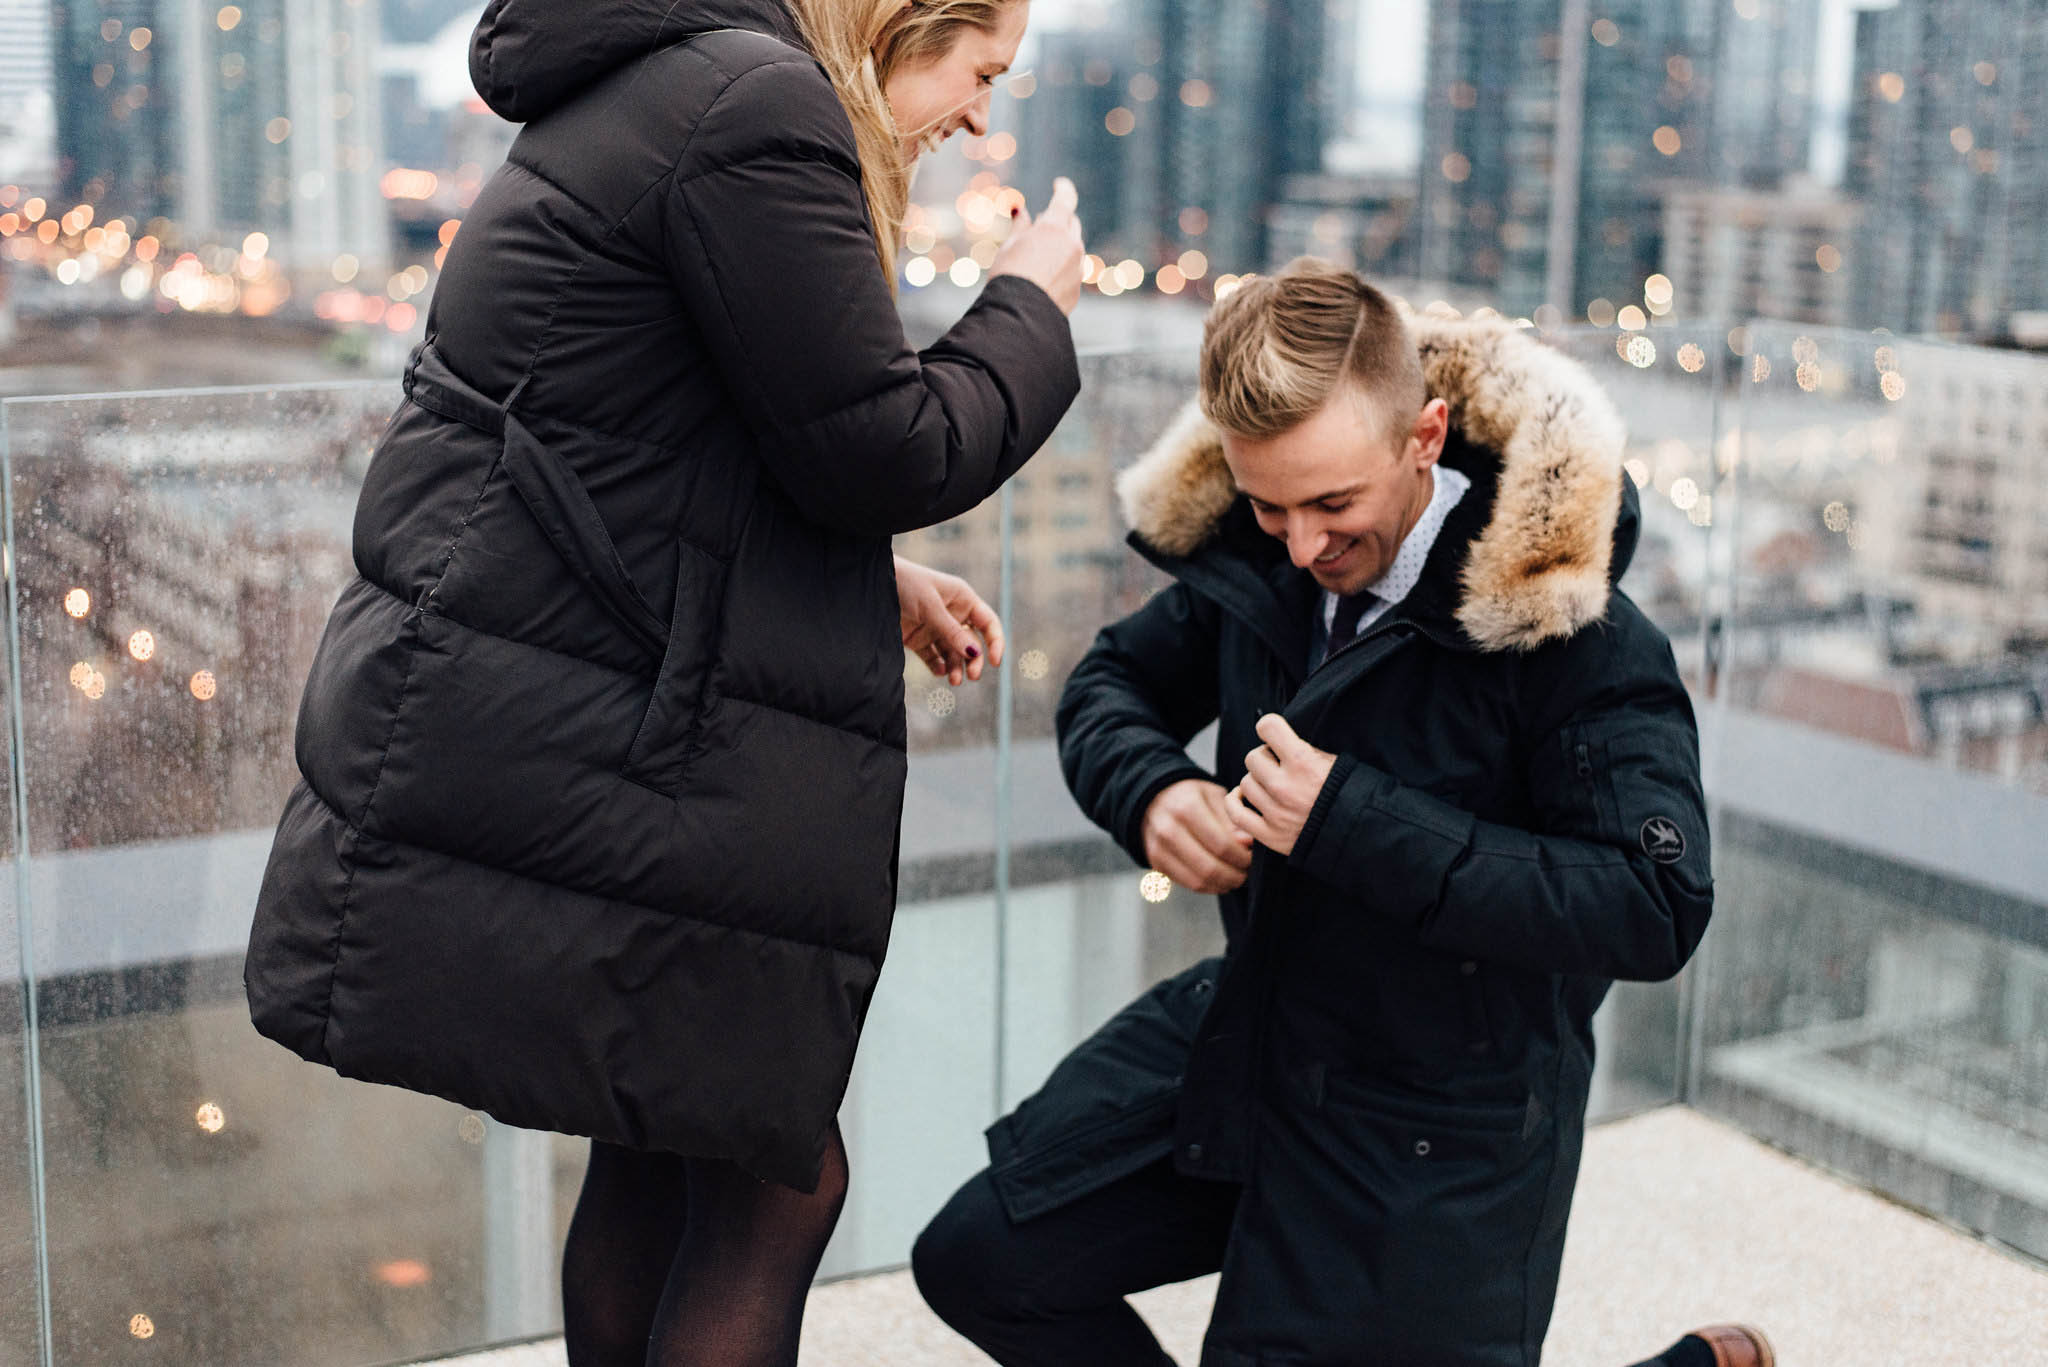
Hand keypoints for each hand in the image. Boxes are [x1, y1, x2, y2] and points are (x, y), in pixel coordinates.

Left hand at [897, 555, 1002, 685]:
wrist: (871, 585)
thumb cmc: (904, 584)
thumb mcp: (930, 606)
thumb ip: (951, 630)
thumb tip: (975, 653)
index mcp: (962, 599)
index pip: (987, 623)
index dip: (995, 642)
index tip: (995, 662)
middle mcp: (952, 615)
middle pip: (971, 643)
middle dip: (974, 660)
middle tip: (972, 677)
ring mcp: (935, 628)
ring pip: (953, 653)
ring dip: (956, 667)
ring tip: (953, 680)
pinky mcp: (918, 640)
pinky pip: (933, 657)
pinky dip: (938, 667)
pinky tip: (940, 672)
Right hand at [989, 177, 1085, 314]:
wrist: (1019, 316)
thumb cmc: (1010, 276)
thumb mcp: (1010, 245)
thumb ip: (1020, 226)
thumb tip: (1021, 210)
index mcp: (1054, 228)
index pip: (1065, 199)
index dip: (1063, 188)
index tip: (1060, 184)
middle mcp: (1072, 244)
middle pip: (1071, 223)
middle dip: (1060, 220)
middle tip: (1042, 222)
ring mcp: (1078, 267)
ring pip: (1073, 247)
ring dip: (1061, 244)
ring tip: (1040, 252)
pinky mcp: (1077, 288)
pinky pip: (1073, 269)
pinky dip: (1062, 266)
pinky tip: (1045, 275)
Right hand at [1141, 778, 1254, 895]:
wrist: (1154, 798)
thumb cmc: (1191, 797)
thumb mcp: (1213, 798)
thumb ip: (1232, 821)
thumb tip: (1248, 844)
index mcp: (1187, 807)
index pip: (1222, 845)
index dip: (1243, 858)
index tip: (1252, 859)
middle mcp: (1169, 829)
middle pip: (1210, 867)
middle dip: (1235, 875)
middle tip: (1247, 872)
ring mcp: (1159, 848)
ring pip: (1199, 881)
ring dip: (1223, 884)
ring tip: (1236, 878)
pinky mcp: (1156, 862)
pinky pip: (1187, 884)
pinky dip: (1208, 887)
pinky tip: (1220, 880)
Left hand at [1225, 714, 1336, 857]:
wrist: (1360, 832)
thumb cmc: (1348, 793)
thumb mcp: (1333, 760)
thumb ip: (1301, 748)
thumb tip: (1271, 733)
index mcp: (1303, 762)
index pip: (1267, 727)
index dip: (1270, 728)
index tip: (1274, 734)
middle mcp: (1285, 786)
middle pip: (1253, 757)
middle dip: (1265, 759)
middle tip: (1280, 766)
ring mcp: (1275, 812)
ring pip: (1245, 783)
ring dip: (1256, 781)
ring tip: (1273, 785)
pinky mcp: (1269, 834)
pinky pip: (1236, 812)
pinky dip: (1235, 802)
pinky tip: (1243, 796)